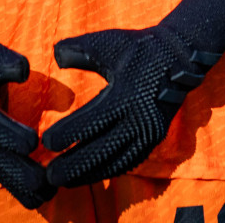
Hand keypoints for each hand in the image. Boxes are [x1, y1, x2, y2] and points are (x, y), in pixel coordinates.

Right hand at [0, 2, 52, 207]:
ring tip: (49, 195)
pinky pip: (2, 175)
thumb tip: (23, 72)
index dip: (13, 136)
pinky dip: (18, 187)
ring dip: (23, 187)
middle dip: (24, 174)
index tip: (35, 142)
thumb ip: (9, 63)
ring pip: (1, 174)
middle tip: (49, 183)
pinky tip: (38, 196)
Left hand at [40, 24, 214, 186]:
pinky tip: (89, 175)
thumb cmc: (136, 49)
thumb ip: (77, 51)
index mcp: (124, 95)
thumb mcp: (106, 43)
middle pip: (101, 151)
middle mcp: (138, 119)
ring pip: (115, 162)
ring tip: (64, 181)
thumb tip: (54, 56)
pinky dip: (107, 171)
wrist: (178, 57)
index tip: (45, 142)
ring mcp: (148, 133)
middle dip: (74, 166)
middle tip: (49, 176)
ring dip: (88, 175)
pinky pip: (128, 162)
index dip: (67, 135)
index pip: (91, 122)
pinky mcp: (153, 139)